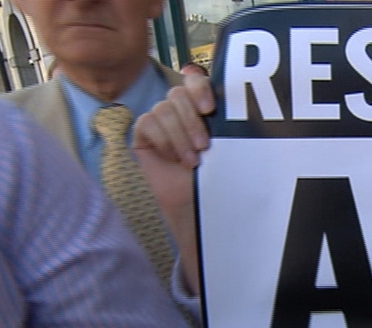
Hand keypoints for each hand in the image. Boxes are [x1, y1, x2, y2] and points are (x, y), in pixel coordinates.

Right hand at [132, 74, 214, 295]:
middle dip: (192, 120)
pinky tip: (173, 159)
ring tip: (192, 160)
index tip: (209, 109)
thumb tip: (225, 87)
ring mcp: (161, 120)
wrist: (199, 203)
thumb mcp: (227, 142)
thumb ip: (224, 116)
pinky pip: (148, 122)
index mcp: (202, 105)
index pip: (195, 79)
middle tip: (203, 146)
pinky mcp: (144, 134)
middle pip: (178, 92)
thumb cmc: (218, 175)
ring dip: (180, 136)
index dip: (199, 88)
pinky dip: (163, 141)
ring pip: (164, 108)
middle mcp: (181, 109)